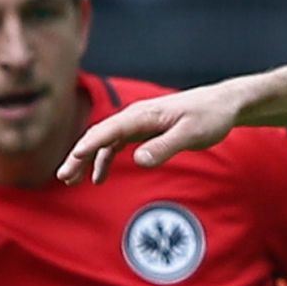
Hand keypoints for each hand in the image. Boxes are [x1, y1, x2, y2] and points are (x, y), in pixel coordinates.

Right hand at [57, 82, 244, 183]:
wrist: (223, 105)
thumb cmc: (210, 117)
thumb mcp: (191, 134)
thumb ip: (165, 146)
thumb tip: (138, 160)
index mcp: (143, 115)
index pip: (108, 130)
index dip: (89, 146)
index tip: (73, 160)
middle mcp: (136, 116)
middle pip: (99, 135)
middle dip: (79, 156)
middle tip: (63, 177)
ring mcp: (139, 123)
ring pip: (105, 141)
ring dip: (88, 160)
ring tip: (72, 180)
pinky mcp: (145, 131)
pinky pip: (117, 145)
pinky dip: (104, 159)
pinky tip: (99, 177)